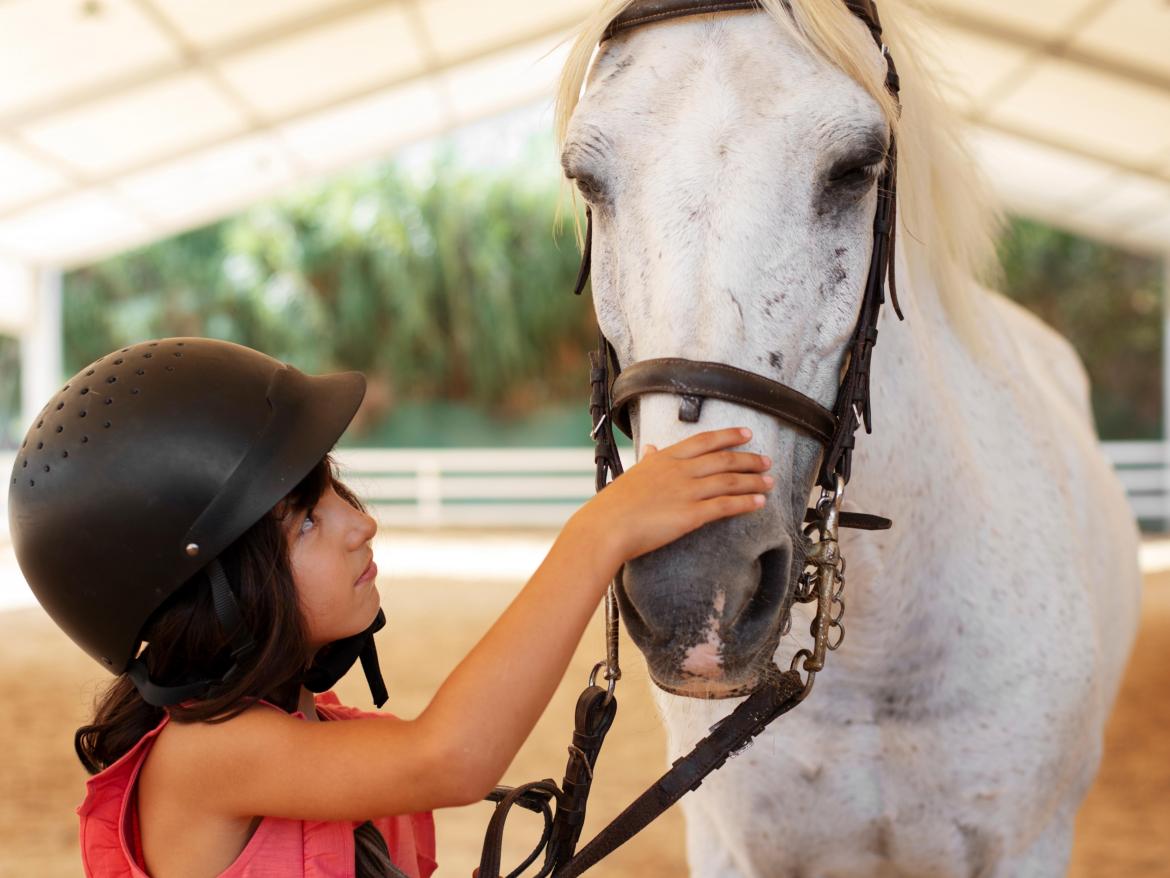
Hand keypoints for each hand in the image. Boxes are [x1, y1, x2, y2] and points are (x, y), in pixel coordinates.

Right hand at [568, 427, 772, 573]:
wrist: (606, 528)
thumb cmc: (613, 505)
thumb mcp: (632, 474)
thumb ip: (648, 461)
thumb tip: (652, 448)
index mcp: (665, 458)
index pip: (704, 441)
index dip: (728, 436)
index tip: (746, 434)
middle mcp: (680, 470)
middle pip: (723, 459)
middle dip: (749, 459)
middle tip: (766, 461)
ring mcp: (687, 491)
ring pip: (729, 481)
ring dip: (753, 481)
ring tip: (770, 482)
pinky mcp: (691, 514)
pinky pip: (726, 505)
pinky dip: (746, 502)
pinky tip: (759, 502)